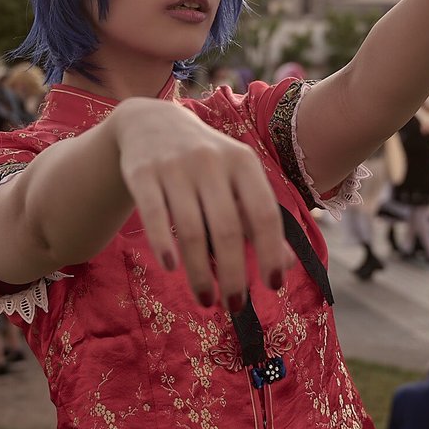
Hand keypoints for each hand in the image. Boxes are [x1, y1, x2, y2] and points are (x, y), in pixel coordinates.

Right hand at [112, 100, 293, 308]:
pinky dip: (164, 244)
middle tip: (235, 306)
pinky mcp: (143, 172)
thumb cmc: (206, 162)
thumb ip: (259, 219)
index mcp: (243, 163)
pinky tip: (172, 268)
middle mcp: (212, 161)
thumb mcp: (238, 179)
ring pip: (191, 230)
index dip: (271, 252)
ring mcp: (175, 166)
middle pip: (227, 229)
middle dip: (234, 274)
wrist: (151, 122)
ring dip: (200, 272)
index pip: (264, 214)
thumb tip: (286, 264)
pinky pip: (155, 215)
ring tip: (207, 300)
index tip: (273, 286)